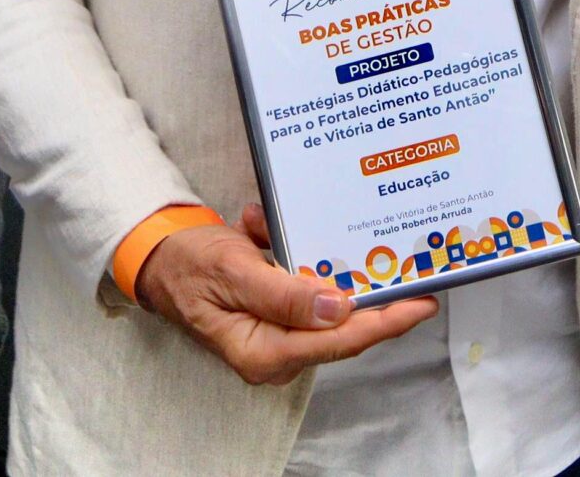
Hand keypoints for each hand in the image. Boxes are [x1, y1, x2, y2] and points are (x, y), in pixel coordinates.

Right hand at [135, 204, 437, 386]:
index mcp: (265, 351)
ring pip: (326, 302)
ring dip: (319, 260)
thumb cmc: (189, 266)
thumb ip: (284, 295)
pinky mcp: (279, 312)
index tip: (421, 303)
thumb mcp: (233, 272)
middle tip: (410, 263)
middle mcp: (276, 350)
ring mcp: (278, 333)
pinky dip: (295, 253)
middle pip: (343, 326)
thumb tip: (337, 309)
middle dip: (369, 290)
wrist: (158, 258)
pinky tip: (261, 227)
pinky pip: (306, 286)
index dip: (385, 322)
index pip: (340, 341)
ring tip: (285, 226)